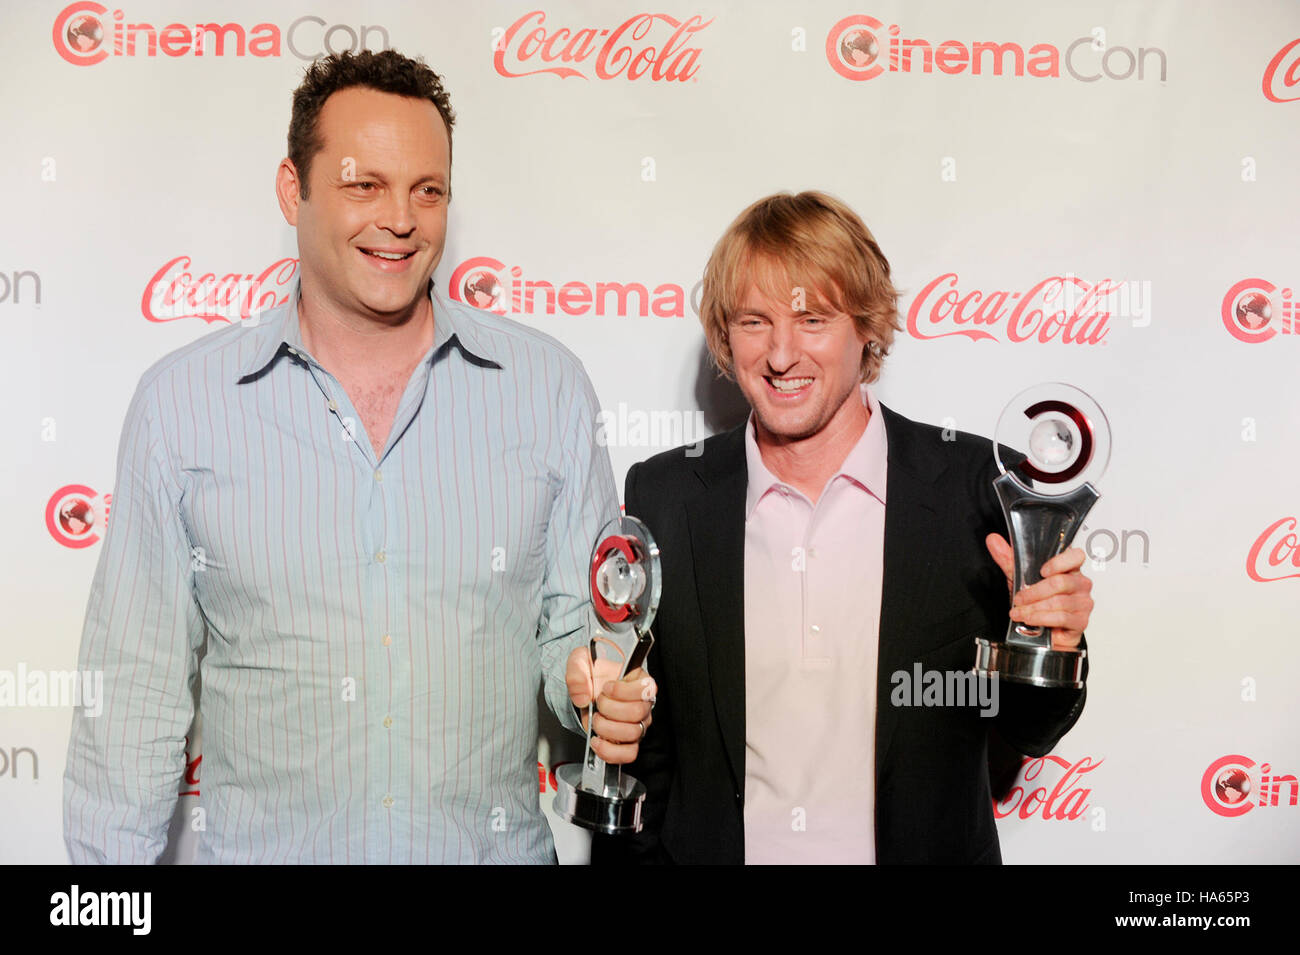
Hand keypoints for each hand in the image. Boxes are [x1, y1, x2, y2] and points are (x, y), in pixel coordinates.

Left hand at [565, 647, 655, 764]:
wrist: (587, 689)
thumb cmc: (592, 673)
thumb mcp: (580, 661)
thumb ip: (578, 672)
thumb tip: (582, 696)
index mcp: (639, 680)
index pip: (646, 689)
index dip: (622, 691)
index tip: (606, 687)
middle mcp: (643, 703)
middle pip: (637, 713)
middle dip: (610, 709)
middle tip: (598, 703)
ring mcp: (638, 724)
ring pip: (633, 734)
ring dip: (607, 728)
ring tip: (596, 720)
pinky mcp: (629, 741)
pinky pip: (628, 754)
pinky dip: (610, 752)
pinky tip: (597, 741)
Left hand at [985, 533, 1093, 650]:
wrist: (1042, 630)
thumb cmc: (1037, 601)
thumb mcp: (1020, 577)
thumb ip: (1009, 559)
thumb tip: (994, 540)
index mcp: (1069, 569)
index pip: (1076, 556)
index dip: (1060, 562)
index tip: (1042, 570)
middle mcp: (1079, 584)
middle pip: (1061, 582)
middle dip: (1034, 592)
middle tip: (1019, 598)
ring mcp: (1082, 603)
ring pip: (1059, 602)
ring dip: (1034, 608)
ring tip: (1020, 612)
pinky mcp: (1080, 621)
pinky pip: (1062, 618)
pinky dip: (1042, 618)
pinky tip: (1031, 619)